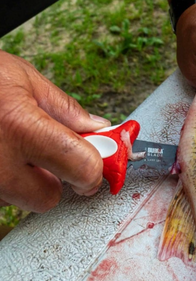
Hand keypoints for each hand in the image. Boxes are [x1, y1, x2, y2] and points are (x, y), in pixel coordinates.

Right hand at [0, 50, 110, 212]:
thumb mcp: (23, 80)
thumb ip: (67, 110)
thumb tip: (100, 131)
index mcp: (20, 127)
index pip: (82, 168)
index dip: (94, 169)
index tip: (97, 166)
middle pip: (48, 198)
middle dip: (54, 180)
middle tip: (45, 155)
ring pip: (19, 200)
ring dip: (23, 181)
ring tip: (7, 147)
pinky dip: (2, 181)